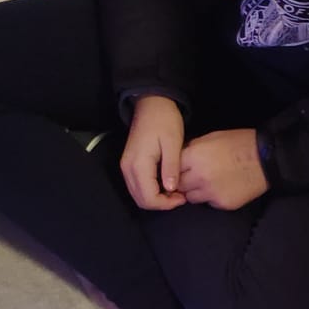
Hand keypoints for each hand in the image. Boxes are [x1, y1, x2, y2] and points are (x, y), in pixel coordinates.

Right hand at [120, 95, 185, 210]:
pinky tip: (166, 184)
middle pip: (141, 200)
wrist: (152, 104)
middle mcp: (127, 168)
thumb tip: (171, 189)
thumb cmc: (164, 121)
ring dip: (156, 198)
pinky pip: (137, 186)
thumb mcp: (173, 143)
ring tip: (175, 191)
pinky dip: (151, 191)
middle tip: (180, 197)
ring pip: (138, 195)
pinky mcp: (129, 164)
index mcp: (138, 164)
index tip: (182, 198)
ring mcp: (126, 167)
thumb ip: (171, 167)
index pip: (148, 198)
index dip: (166, 204)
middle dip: (161, 204)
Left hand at [178, 128, 267, 209]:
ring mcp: (210, 192)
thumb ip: (193, 148)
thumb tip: (181, 158)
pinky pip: (208, 203)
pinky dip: (211, 197)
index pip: (172, 169)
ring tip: (206, 183)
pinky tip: (221, 187)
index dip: (175, 169)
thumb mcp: (212, 137)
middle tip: (191, 178)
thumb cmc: (239, 143)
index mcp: (194, 156)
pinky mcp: (222, 203)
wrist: (265, 158)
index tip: (179, 170)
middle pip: (179, 186)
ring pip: (191, 198)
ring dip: (195, 191)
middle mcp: (199, 176)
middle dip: (182, 182)